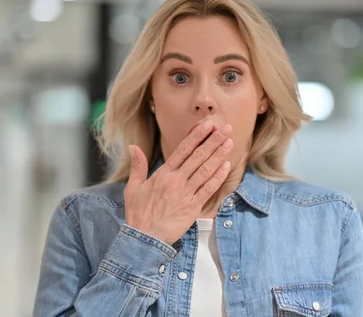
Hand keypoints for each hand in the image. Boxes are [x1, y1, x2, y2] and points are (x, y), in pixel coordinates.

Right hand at [124, 120, 232, 244]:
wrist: (144, 238)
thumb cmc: (138, 213)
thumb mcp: (133, 188)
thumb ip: (137, 166)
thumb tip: (133, 147)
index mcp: (163, 174)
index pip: (183, 150)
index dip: (197, 136)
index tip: (208, 125)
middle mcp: (176, 181)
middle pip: (198, 156)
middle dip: (213, 141)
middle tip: (226, 128)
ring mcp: (186, 194)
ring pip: (206, 170)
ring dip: (219, 155)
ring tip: (229, 142)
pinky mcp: (193, 207)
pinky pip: (208, 189)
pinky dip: (218, 177)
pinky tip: (226, 166)